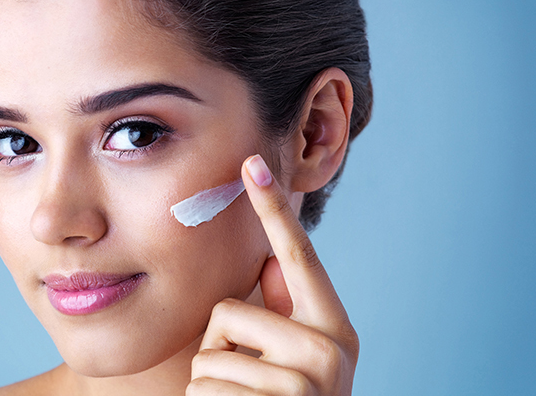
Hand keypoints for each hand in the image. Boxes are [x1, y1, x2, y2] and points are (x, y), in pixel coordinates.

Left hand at [187, 155, 358, 394]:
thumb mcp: (292, 360)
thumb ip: (282, 313)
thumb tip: (269, 261)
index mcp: (333, 329)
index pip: (298, 258)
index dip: (274, 210)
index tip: (251, 163)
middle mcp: (330, 350)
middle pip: (229, 311)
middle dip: (220, 348)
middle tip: (250, 385)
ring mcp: (306, 383)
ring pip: (209, 352)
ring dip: (211, 383)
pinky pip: (202, 386)